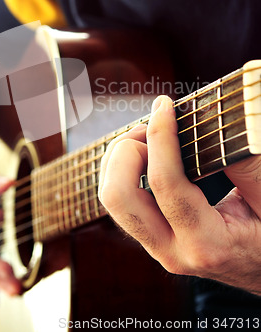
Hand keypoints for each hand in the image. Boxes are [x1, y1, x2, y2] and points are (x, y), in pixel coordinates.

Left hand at [99, 95, 260, 295]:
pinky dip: (123, 168)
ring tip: (149, 137)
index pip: (165, 183)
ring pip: (111, 198)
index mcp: (207, 244)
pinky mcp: (151, 237)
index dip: (160, 137)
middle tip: (152, 127)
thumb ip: (245, 164)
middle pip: (118, 196)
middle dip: (127, 150)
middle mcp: (172, 251)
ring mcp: (157, 246)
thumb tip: (211, 124)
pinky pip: (120, 200)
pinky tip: (147, 152)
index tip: (164, 105)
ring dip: (120, 158)